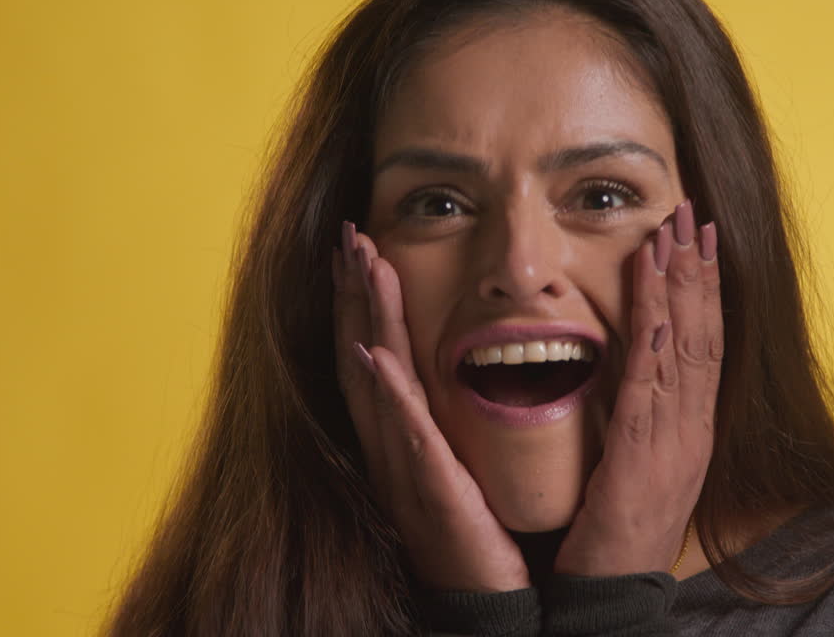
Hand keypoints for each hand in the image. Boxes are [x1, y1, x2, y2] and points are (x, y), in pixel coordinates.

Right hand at [333, 222, 530, 592]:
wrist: (484, 605)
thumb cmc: (477, 535)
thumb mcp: (460, 465)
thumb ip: (450, 420)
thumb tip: (462, 369)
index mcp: (402, 438)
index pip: (373, 356)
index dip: (362, 302)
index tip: (359, 247)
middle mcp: (391, 447)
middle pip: (362, 356)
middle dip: (354, 293)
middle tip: (349, 233)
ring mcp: (405, 469)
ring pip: (376, 382)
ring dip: (365, 319)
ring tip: (360, 264)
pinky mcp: (431, 493)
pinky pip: (406, 436)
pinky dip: (387, 394)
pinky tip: (374, 355)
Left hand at [553, 201, 721, 576]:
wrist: (612, 594)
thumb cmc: (618, 530)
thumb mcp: (636, 464)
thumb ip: (641, 417)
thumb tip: (636, 369)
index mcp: (689, 428)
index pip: (704, 343)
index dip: (703, 288)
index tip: (697, 238)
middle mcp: (691, 429)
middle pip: (703, 335)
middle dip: (697, 272)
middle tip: (692, 215)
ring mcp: (674, 443)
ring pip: (684, 351)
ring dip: (679, 290)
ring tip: (673, 236)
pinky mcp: (644, 459)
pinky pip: (651, 388)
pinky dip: (655, 339)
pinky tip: (654, 301)